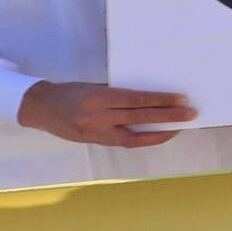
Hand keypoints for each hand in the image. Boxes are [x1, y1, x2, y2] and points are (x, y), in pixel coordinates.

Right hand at [20, 81, 196, 146]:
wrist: (40, 107)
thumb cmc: (71, 92)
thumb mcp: (94, 87)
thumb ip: (117, 95)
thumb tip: (150, 99)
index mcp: (98, 98)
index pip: (136, 100)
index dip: (160, 101)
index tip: (181, 99)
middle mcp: (97, 117)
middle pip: (139, 117)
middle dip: (167, 116)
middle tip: (190, 113)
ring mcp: (96, 132)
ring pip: (134, 136)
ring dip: (160, 132)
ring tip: (180, 127)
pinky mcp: (95, 142)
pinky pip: (125, 143)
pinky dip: (144, 139)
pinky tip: (160, 135)